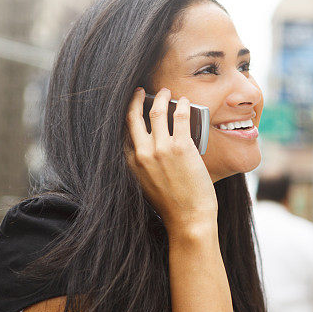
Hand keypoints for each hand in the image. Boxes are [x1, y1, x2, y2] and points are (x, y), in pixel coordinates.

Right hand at [125, 87, 216, 234]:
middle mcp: (142, 153)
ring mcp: (161, 149)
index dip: (127, 115)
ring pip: (156, 112)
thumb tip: (151, 151)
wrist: (189, 220)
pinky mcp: (181, 147)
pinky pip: (180, 116)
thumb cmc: (172, 207)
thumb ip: (144, 167)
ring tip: (166, 92)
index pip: (123, 132)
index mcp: (131, 163)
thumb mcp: (147, 186)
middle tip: (141, 90)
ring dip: (161, 98)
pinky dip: (182, 105)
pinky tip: (185, 101)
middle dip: (136, 99)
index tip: (131, 106)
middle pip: (133, 117)